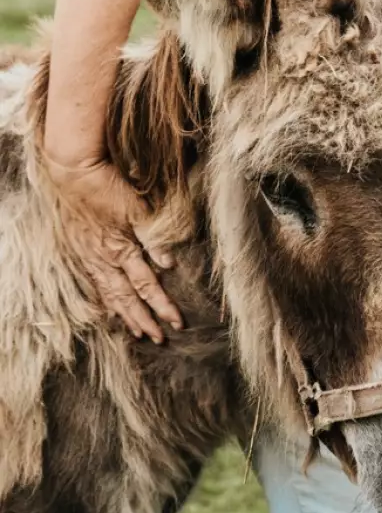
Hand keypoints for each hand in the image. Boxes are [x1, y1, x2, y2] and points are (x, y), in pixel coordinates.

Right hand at [45, 156, 182, 342]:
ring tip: (137, 331)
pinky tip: (111, 308)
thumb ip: (155, 238)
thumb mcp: (138, 209)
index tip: (176, 322)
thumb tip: (169, 264)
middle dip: (144, 320)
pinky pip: (96, 284)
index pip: (147, 286)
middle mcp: (105, 259)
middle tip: (158, 338)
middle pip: (127, 298)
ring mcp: (91, 257)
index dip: (162, 305)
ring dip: (125, 315)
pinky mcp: (82, 251)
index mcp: (122, 250)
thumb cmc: (109, 187)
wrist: (74, 174)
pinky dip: (106, 300)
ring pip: (110, 294)